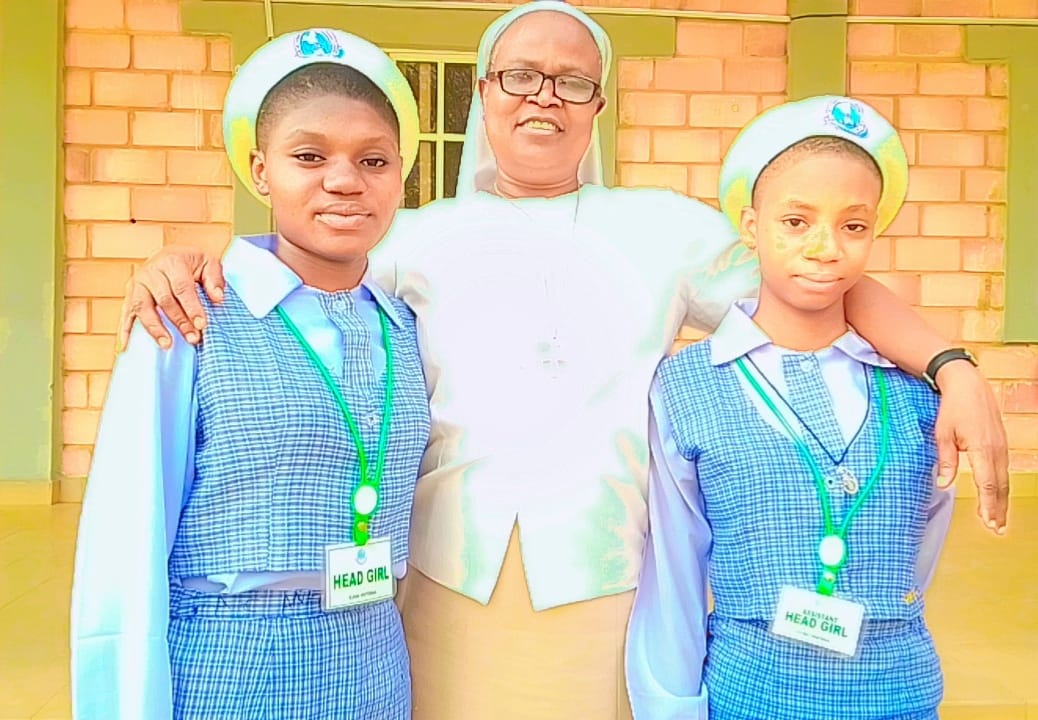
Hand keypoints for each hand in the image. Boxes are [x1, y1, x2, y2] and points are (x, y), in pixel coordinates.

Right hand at [117, 246, 225, 350]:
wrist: (170, 254)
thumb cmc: (191, 262)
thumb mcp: (208, 262)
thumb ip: (214, 279)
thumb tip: (218, 298)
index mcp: (172, 262)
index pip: (182, 288)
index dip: (192, 307)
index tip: (202, 324)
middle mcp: (151, 271)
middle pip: (164, 300)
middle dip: (179, 321)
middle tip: (193, 338)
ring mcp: (137, 283)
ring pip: (142, 307)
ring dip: (155, 328)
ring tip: (167, 344)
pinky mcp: (129, 293)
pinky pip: (125, 312)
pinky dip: (125, 329)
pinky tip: (126, 345)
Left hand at [933, 360, 1008, 533]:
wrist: (968, 384)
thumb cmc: (953, 408)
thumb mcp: (942, 434)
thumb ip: (946, 460)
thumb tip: (943, 483)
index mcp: (982, 448)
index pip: (988, 484)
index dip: (988, 504)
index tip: (987, 521)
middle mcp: (996, 450)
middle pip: (1000, 486)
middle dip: (998, 508)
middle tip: (996, 528)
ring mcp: (1001, 446)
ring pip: (1004, 479)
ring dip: (1001, 500)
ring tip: (998, 519)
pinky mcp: (1001, 443)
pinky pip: (1003, 469)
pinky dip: (1001, 485)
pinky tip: (998, 496)